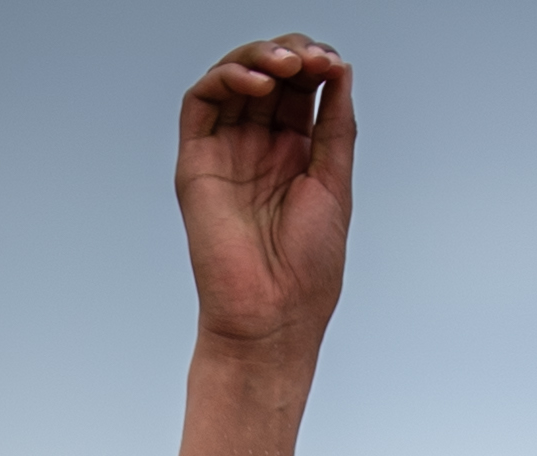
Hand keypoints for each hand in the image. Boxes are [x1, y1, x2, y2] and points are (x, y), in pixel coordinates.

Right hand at [177, 39, 354, 351]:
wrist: (272, 318)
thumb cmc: (307, 271)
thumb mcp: (333, 184)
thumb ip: (336, 126)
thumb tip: (340, 70)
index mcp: (295, 157)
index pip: (300, 90)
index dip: (314, 66)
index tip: (332, 64)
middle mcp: (258, 150)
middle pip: (268, 77)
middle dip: (290, 55)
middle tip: (309, 59)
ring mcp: (226, 153)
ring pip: (233, 80)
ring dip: (258, 58)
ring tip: (285, 65)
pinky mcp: (197, 162)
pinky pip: (201, 103)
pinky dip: (225, 78)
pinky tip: (256, 82)